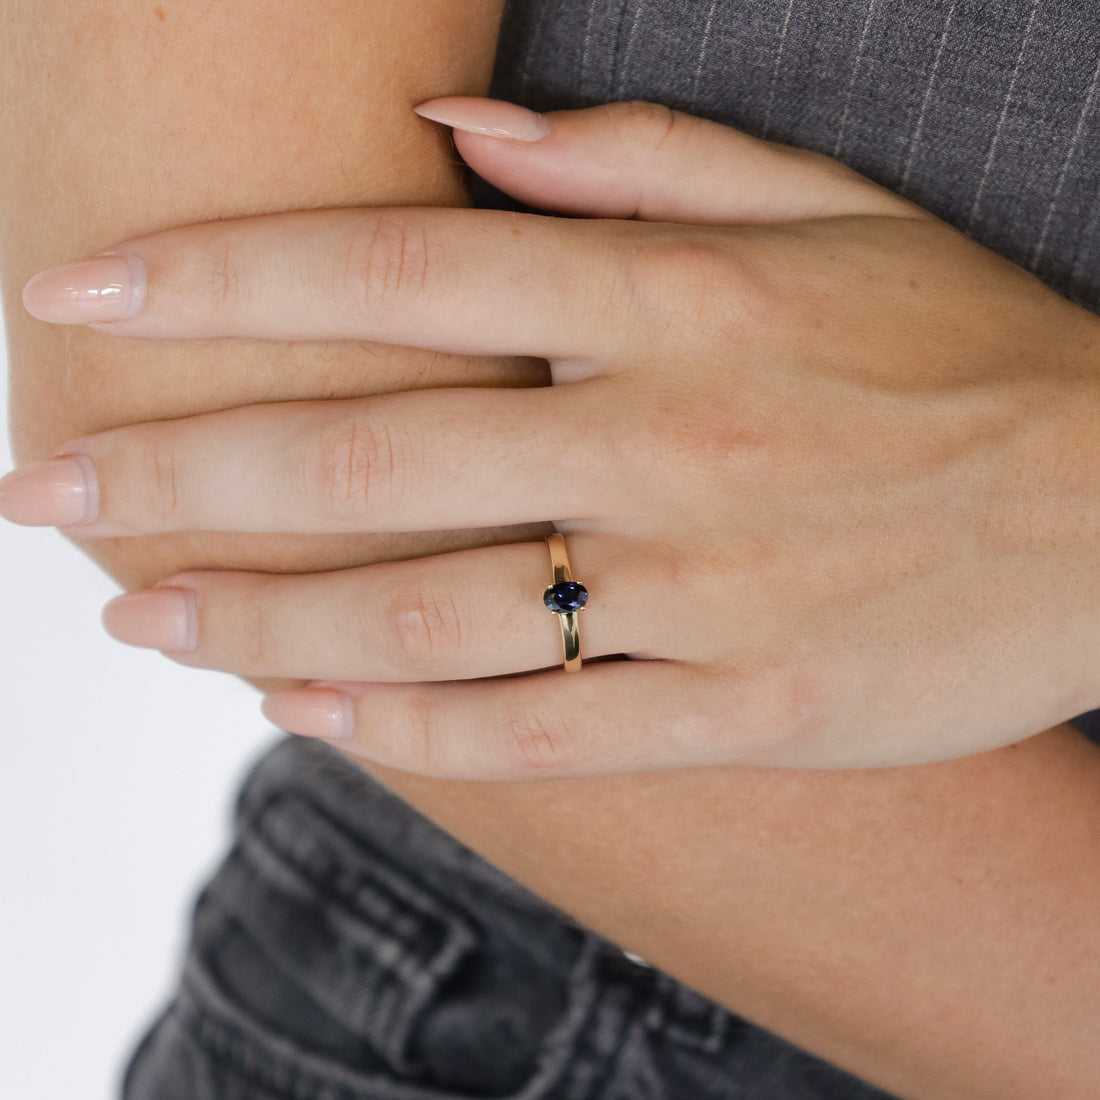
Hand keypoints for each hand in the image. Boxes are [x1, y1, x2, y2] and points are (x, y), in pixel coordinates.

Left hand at [6, 99, 1099, 776]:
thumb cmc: (958, 350)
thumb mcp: (819, 205)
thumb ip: (628, 156)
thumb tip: (446, 127)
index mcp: (678, 302)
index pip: (395, 273)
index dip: (216, 278)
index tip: (82, 293)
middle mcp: (666, 446)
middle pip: (369, 463)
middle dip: (179, 475)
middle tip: (43, 493)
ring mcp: (703, 596)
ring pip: (429, 619)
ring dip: (256, 623)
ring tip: (135, 619)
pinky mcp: (746, 711)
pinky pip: (538, 733)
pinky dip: (405, 728)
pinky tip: (301, 714)